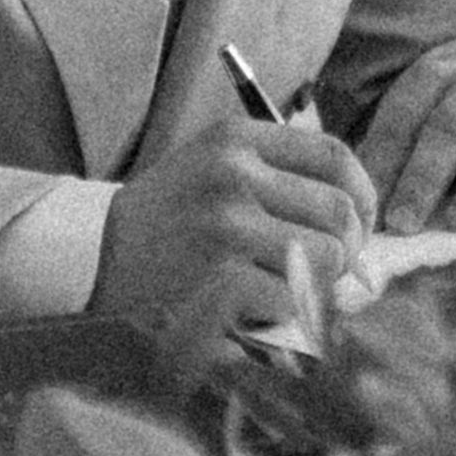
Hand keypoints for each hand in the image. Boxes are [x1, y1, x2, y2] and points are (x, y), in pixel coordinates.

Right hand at [91, 104, 370, 376]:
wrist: (92, 256)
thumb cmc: (168, 219)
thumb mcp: (216, 170)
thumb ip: (285, 182)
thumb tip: (362, 234)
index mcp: (236, 139)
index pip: (336, 156)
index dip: (362, 196)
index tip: (358, 225)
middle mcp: (233, 175)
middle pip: (340, 214)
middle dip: (345, 252)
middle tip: (325, 271)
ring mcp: (226, 228)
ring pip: (325, 261)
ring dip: (316, 286)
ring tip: (283, 291)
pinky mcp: (220, 280)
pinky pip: (293, 302)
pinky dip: (284, 315)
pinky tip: (254, 312)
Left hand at [353, 54, 455, 234]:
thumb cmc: (446, 140)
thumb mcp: (412, 140)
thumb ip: (388, 169)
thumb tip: (364, 220)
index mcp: (435, 76)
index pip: (405, 114)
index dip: (386, 161)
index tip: (373, 206)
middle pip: (453, 122)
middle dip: (426, 176)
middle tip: (406, 222)